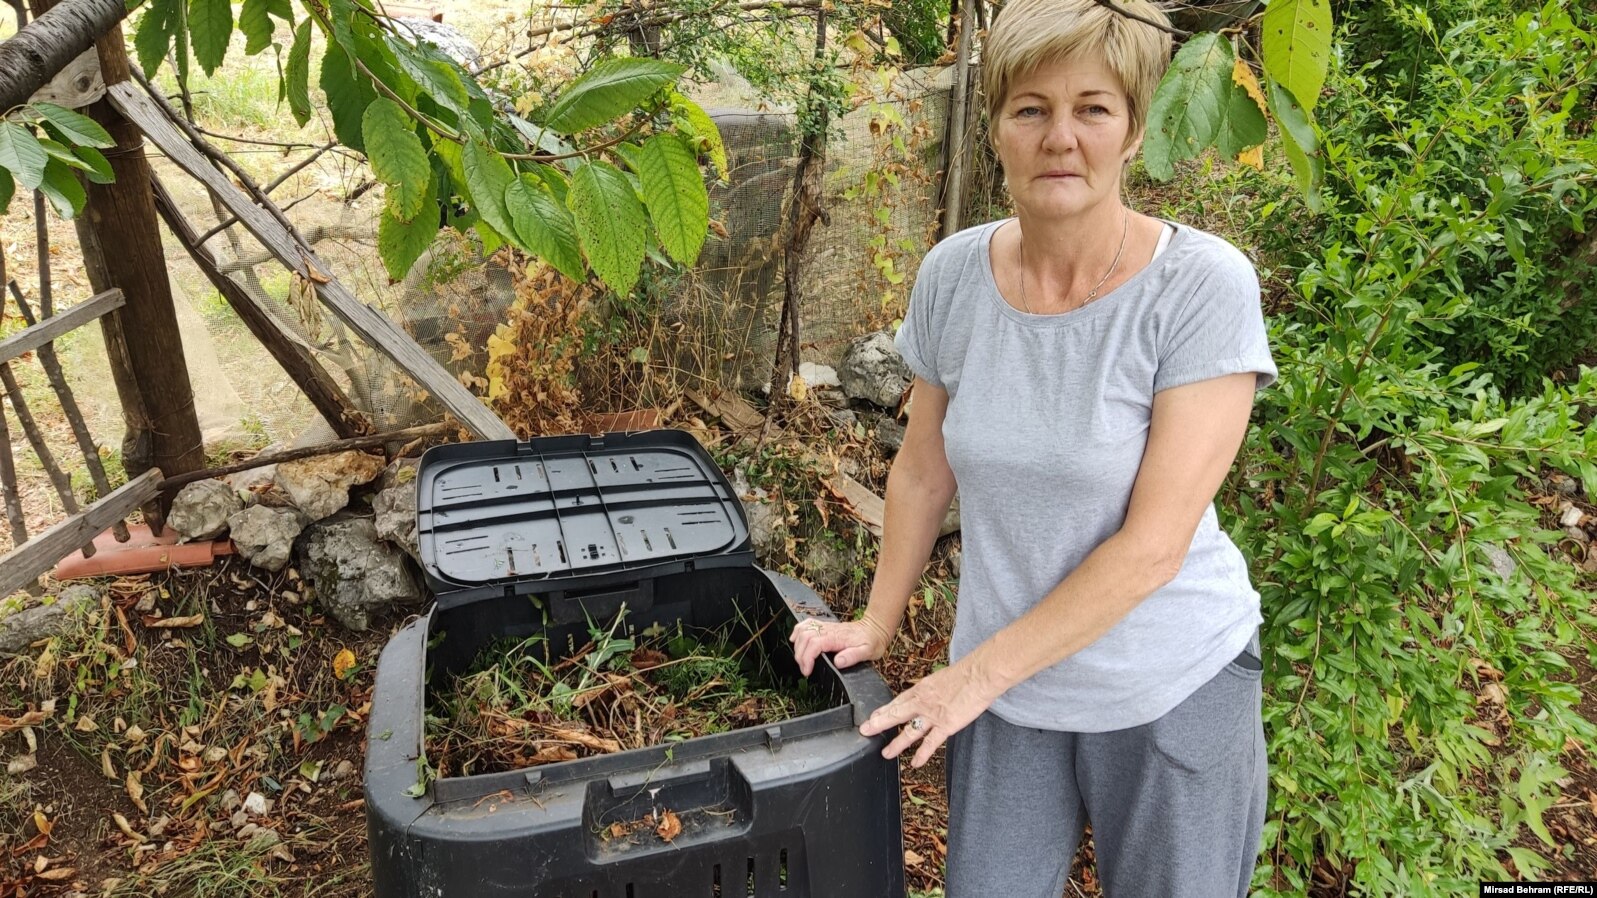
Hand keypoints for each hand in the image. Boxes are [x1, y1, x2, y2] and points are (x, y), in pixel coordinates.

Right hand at [789, 615, 890, 677]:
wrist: (875, 628)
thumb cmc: (872, 641)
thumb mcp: (868, 652)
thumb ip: (853, 656)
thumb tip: (838, 662)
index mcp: (837, 637)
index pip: (814, 644)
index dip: (807, 658)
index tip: (807, 671)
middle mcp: (829, 630)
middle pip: (805, 638)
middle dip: (800, 655)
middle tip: (805, 669)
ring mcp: (825, 627)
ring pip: (803, 630)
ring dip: (798, 646)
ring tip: (801, 659)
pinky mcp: (824, 626)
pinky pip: (806, 625)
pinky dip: (798, 632)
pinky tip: (796, 640)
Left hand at [859, 660, 1000, 767]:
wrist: (979, 674)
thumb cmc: (967, 673)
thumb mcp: (943, 677)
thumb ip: (935, 689)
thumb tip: (934, 693)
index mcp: (922, 688)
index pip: (898, 701)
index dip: (884, 709)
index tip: (873, 716)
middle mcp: (923, 701)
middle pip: (896, 714)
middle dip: (878, 723)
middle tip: (865, 731)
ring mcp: (933, 714)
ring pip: (909, 731)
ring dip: (896, 743)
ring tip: (886, 753)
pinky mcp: (946, 725)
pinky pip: (930, 743)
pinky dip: (922, 754)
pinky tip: (914, 763)